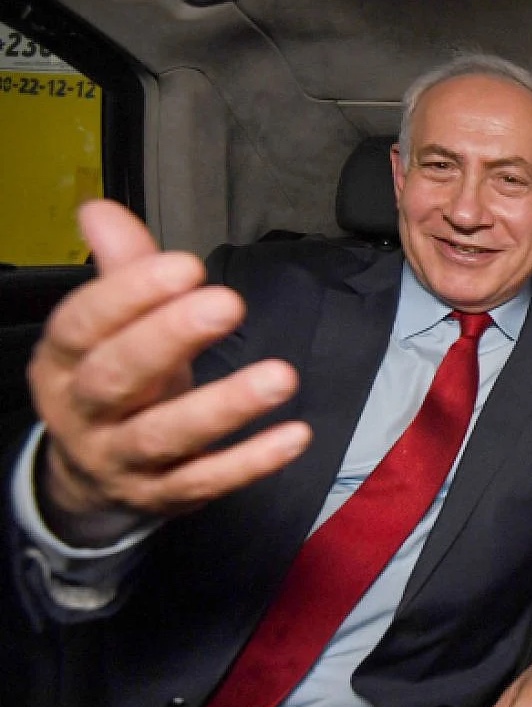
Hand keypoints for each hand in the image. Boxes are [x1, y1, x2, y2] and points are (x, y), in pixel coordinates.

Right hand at [29, 200, 310, 543]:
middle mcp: (83, 413)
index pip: (83, 325)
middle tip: (227, 304)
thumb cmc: (116, 383)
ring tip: (280, 376)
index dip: (129, 294)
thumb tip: (101, 209)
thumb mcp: (110, 329)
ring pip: (165, 436)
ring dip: (225, 406)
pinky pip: (208, 481)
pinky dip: (252, 461)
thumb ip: (120, 270)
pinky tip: (295, 435)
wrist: (92, 478)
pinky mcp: (165, 496)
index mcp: (62, 362)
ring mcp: (121, 460)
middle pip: (117, 378)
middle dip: (169, 340)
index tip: (185, 265)